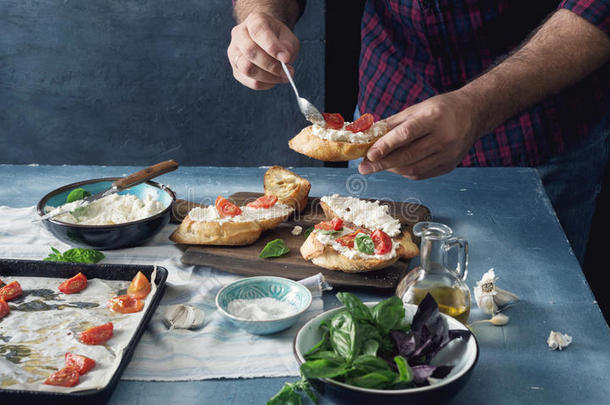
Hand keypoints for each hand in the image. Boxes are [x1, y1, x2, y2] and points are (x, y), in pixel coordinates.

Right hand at [228, 12, 299, 89]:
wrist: (267, 42)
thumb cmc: (278, 39)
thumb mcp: (288, 37)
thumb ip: (288, 46)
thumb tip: (285, 59)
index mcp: (253, 20)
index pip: (258, 31)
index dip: (272, 46)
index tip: (286, 58)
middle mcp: (239, 34)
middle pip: (250, 51)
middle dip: (271, 65)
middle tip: (287, 72)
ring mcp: (234, 53)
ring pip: (247, 69)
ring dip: (268, 77)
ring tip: (282, 77)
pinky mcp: (236, 70)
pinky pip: (249, 81)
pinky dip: (265, 84)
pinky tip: (274, 80)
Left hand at [358, 91, 478, 179]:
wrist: (474, 114)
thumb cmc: (440, 109)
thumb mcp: (416, 109)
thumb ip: (392, 124)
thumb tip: (368, 136)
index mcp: (434, 118)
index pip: (406, 134)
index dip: (386, 145)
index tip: (369, 154)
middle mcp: (443, 137)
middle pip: (408, 156)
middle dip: (382, 164)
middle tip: (363, 168)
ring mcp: (448, 154)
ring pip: (413, 168)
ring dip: (391, 168)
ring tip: (378, 165)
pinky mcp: (449, 166)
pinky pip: (421, 174)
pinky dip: (404, 171)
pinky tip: (395, 166)